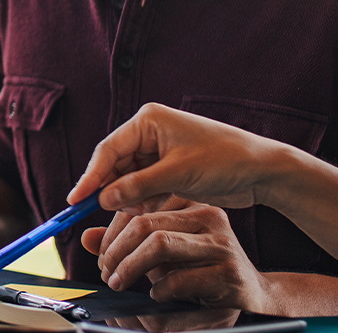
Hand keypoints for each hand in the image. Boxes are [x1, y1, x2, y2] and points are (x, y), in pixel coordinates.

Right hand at [70, 103, 293, 214]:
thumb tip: (102, 199)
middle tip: (96, 214)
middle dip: (110, 190)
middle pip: (115, 164)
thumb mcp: (177, 174)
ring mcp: (159, 151)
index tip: (75, 200)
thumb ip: (137, 187)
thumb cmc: (224, 161)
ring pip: (128, 179)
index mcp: (149, 121)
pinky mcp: (169, 168)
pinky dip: (143, 200)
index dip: (90, 176)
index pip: (108, 150)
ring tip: (135, 213)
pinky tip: (148, 211)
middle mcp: (150, 133)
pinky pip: (144, 186)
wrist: (262, 170)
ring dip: (128, 198)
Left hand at [83, 196, 270, 312]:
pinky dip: (159, 290)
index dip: (112, 233)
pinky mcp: (228, 273)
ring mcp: (221, 244)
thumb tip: (86, 238)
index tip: (101, 255)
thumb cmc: (201, 269)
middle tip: (106, 272)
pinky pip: (179, 278)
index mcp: (191, 204)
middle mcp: (208, 217)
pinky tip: (157, 295)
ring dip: (130, 268)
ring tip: (121, 282)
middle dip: (116, 251)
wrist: (251, 293)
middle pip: (146, 225)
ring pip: (159, 245)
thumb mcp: (162, 253)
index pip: (140, 208)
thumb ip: (126, 243)